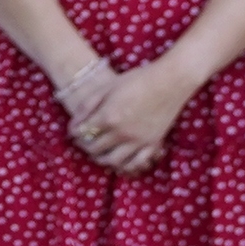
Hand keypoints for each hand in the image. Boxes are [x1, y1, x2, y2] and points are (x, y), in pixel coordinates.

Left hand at [68, 63, 188, 174]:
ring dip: (101, 159)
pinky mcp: (153, 144)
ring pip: (113, 161)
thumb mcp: (108, 87)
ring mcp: (139, 140)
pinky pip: (136, 163)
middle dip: (84, 146)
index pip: (82, 133)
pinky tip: (119, 160)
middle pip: (95, 149)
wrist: (171, 80)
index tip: (74, 131)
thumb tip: (73, 125)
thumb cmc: (138, 79)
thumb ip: (88, 106)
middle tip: (83, 142)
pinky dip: (125, 165)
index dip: (74, 133)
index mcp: (108, 117)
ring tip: (98, 153)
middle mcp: (122, 133)